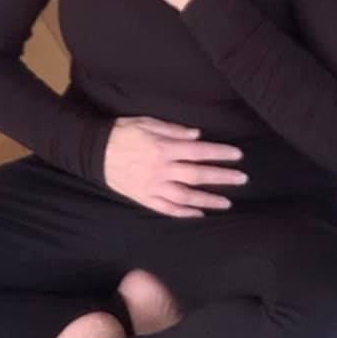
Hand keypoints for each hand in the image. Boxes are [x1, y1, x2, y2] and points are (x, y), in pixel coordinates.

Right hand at [104, 115, 247, 217]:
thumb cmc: (121, 132)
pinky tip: (199, 214)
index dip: (219, 153)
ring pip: (185, 196)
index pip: (198, 151)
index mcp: (163, 148)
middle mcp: (161, 169)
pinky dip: (184, 213)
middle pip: (197, 175)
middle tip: (242, 179)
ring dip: (208, 200)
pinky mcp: (144, 198)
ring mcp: (153, 186)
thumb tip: (197, 135)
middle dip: (221, 177)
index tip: (237, 155)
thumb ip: (173, 130)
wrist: (93, 152)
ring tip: (227, 203)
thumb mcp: (147, 123)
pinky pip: (167, 209)